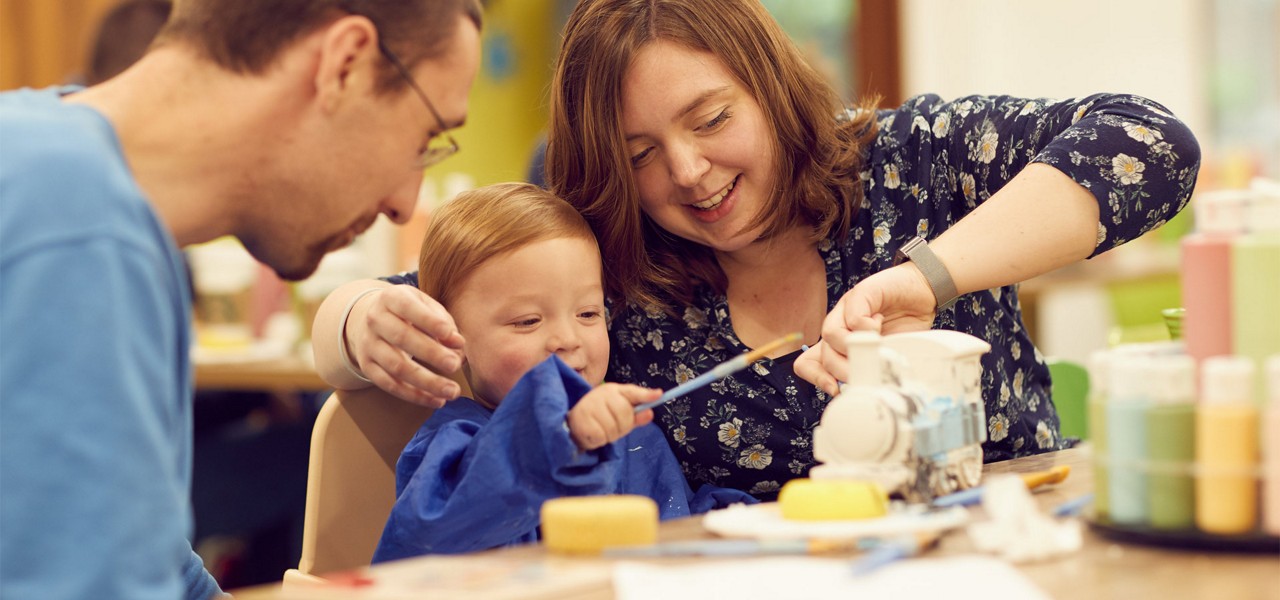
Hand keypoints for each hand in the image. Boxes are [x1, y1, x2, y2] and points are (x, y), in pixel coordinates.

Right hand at [348, 285, 465, 407]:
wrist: (370, 318)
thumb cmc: (409, 312)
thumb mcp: (425, 306)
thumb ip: (444, 323)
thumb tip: (457, 344)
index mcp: (391, 298)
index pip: (409, 308)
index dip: (432, 323)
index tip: (456, 338)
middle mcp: (375, 320)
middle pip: (402, 338)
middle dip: (432, 354)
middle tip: (455, 365)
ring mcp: (368, 344)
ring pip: (396, 367)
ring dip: (427, 382)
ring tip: (452, 391)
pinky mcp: (367, 366)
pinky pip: (390, 385)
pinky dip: (415, 395)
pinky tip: (437, 400)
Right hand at [566, 384, 659, 450]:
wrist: (572, 421)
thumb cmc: (601, 414)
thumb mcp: (619, 410)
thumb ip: (637, 412)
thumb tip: (650, 413)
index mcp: (613, 390)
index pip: (632, 392)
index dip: (646, 395)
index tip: (660, 395)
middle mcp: (601, 395)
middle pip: (625, 416)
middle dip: (623, 427)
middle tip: (612, 426)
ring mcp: (590, 407)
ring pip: (613, 429)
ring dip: (610, 436)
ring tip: (601, 429)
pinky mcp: (581, 422)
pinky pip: (601, 437)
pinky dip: (599, 441)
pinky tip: (594, 433)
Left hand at [794, 263, 935, 393]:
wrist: (923, 292)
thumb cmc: (905, 325)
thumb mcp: (886, 357)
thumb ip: (870, 370)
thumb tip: (860, 390)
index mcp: (838, 344)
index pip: (807, 363)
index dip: (817, 378)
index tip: (837, 390)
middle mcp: (837, 326)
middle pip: (823, 355)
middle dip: (844, 371)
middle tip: (867, 374)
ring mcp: (845, 308)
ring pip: (830, 335)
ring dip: (854, 349)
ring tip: (876, 347)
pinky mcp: (860, 293)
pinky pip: (853, 317)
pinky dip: (868, 328)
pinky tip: (880, 323)